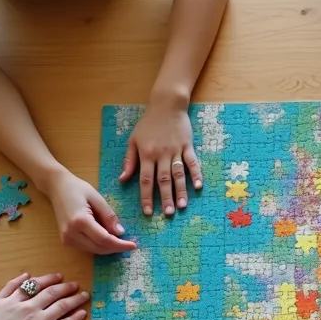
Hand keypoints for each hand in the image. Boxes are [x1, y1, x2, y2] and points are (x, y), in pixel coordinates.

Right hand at [43, 173, 136, 254]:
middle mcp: (71, 233)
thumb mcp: (97, 198)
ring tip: (118, 239)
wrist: (56, 187)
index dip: (120, 244)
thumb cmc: (77, 188)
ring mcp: (66, 238)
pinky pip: (87, 247)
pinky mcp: (65, 240)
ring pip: (93, 250)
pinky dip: (99, 245)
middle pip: (99, 248)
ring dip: (108, 247)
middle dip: (116, 248)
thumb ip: (109, 216)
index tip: (134, 245)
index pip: (104, 239)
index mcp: (80, 221)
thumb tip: (120, 233)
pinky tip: (106, 237)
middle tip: (129, 243)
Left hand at [120, 98, 202, 216]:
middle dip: (165, 198)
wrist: (166, 105)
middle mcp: (161, 154)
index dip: (146, 197)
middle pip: (163, 180)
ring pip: (178, 174)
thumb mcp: (134, 140)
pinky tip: (198, 186)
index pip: (145, 180)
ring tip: (182, 206)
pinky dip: (196, 174)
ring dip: (180, 191)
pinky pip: (192, 162)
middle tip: (168, 214)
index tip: (148, 212)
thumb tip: (122, 179)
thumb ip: (129, 160)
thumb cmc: (148, 124)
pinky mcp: (188, 146)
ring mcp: (176, 150)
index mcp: (147, 154)